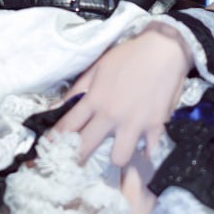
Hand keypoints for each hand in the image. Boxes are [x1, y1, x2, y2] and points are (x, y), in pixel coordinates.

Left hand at [51, 24, 193, 167]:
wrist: (164, 48)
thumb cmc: (129, 55)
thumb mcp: (98, 67)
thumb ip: (77, 88)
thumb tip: (58, 105)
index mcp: (95, 99)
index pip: (68, 126)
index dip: (55, 141)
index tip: (49, 151)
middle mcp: (112, 115)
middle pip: (86, 148)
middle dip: (76, 159)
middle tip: (75, 165)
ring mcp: (135, 123)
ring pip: (119, 158)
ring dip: (116, 156)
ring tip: (118, 150)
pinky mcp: (156, 126)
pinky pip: (148, 151)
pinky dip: (145, 151)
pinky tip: (143, 148)